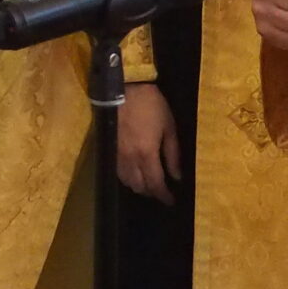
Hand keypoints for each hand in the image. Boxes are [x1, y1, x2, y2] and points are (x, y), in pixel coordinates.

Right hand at [116, 83, 181, 203]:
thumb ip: (173, 153)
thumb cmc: (150, 105)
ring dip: (139, 186)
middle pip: (140, 187)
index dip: (164, 196)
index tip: (171, 201)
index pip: (156, 184)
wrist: (124, 88)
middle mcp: (130, 160)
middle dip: (152, 192)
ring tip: (149, 183)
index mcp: (146, 154)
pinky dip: (128, 178)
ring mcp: (118, 155)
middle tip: (161, 191)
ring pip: (127, 182)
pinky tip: (135, 172)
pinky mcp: (110, 149)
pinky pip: (119, 172)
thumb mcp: (168, 126)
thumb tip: (177, 176)